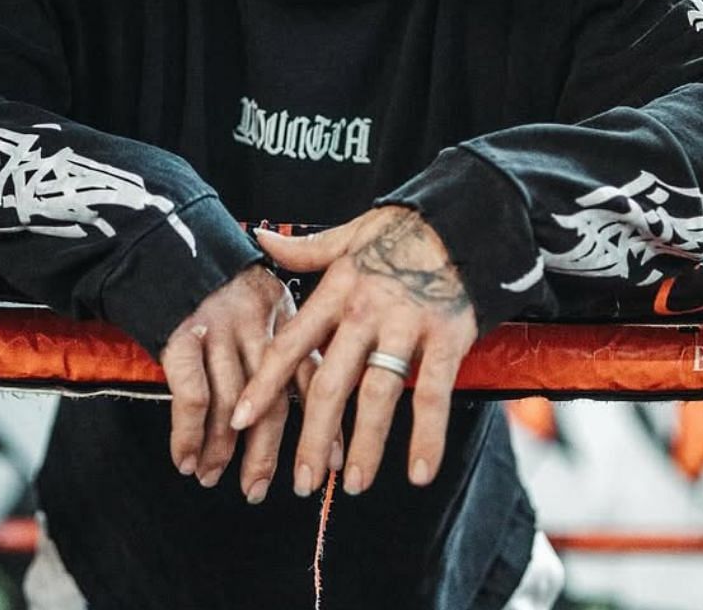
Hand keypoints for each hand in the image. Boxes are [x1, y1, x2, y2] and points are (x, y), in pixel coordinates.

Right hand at [159, 264, 314, 503]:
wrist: (153, 233)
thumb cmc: (201, 267)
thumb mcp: (252, 286)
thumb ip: (276, 326)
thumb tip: (303, 386)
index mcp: (278, 307)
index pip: (309, 372)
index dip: (322, 421)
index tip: (331, 459)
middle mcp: (253, 320)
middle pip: (271, 399)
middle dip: (268, 451)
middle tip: (264, 489)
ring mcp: (216, 328)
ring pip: (232, 405)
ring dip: (224, 452)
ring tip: (215, 479)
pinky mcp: (179, 335)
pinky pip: (192, 396)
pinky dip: (188, 434)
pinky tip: (185, 459)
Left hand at [233, 205, 477, 497]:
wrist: (462, 219)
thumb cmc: (399, 232)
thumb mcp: (346, 234)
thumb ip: (303, 250)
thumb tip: (258, 238)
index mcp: (335, 292)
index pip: (289, 345)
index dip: (264, 384)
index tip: (240, 419)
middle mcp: (364, 312)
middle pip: (330, 383)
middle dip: (310, 435)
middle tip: (299, 479)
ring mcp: (405, 327)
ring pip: (377, 394)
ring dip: (364, 444)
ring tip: (351, 483)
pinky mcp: (447, 339)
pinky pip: (433, 394)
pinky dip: (427, 436)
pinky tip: (418, 472)